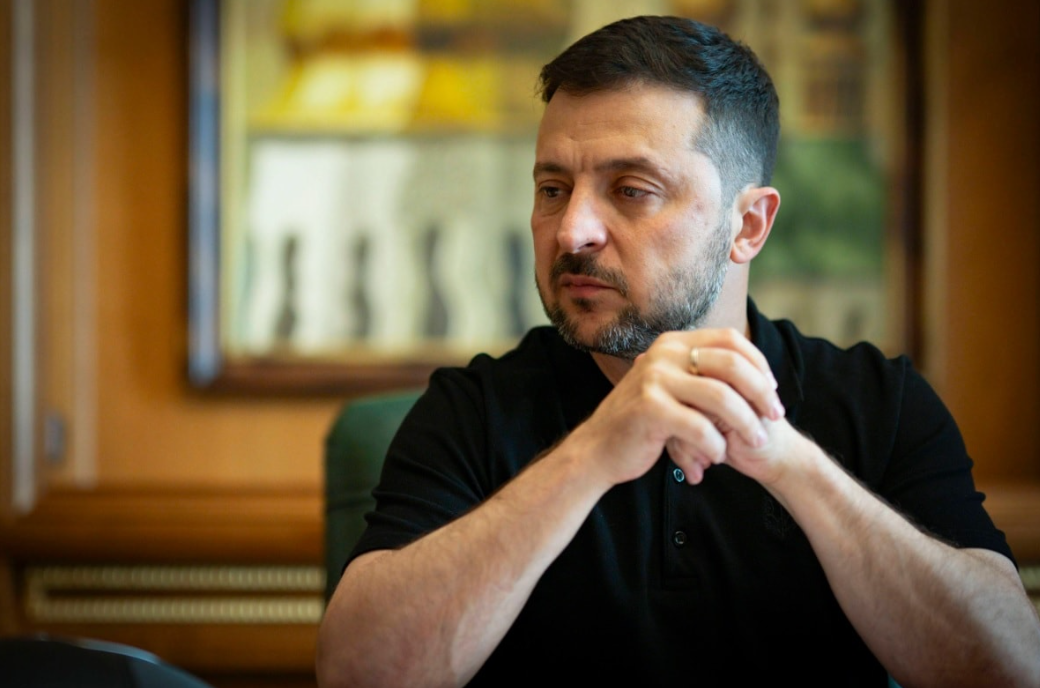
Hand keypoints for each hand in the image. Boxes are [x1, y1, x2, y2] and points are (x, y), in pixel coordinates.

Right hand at [564, 328, 784, 488]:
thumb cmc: (643, 422)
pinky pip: (699, 427)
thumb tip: (755, 372)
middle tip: (775, 416)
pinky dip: (715, 444)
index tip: (772, 390)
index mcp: (672, 343)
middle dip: (761, 392)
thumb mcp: (670, 386)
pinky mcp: (649, 408)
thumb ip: (701, 374)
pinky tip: (717, 457)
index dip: (759, 363)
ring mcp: (654, 379)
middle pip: (731, 364)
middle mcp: (663, 354)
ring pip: (720, 397)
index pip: (730, 340)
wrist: (598, 449)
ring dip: (745, 422)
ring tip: (756, 441)